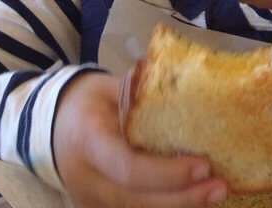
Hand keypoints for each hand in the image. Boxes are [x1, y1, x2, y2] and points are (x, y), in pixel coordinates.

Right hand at [52, 71, 227, 207]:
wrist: (50, 128)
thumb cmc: (85, 102)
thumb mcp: (105, 87)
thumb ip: (137, 90)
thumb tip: (180, 76)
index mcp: (89, 141)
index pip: (128, 167)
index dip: (167, 172)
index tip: (203, 165)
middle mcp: (88, 180)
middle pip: (138, 200)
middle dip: (183, 198)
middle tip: (220, 186)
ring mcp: (92, 201)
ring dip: (181, 206)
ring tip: (216, 193)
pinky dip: (168, 206)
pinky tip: (195, 198)